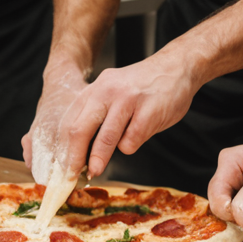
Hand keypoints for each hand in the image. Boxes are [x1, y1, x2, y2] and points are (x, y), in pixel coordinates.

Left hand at [27, 50, 198, 182]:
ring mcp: (129, 100)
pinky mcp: (149, 112)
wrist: (178, 67)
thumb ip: (99, 113)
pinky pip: (131, 141)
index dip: (65, 148)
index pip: (71, 121)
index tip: (64, 166)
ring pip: (105, 138)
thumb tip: (82, 149)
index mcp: (97, 88)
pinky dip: (131, 145)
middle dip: (75, 158)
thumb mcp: (115, 90)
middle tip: (72, 175)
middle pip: (81, 129)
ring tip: (96, 171)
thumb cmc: (145, 85)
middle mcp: (109, 91)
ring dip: (98, 159)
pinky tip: (139, 134)